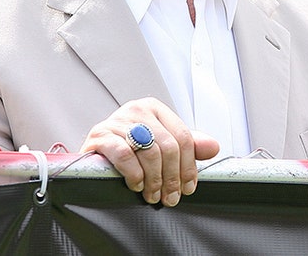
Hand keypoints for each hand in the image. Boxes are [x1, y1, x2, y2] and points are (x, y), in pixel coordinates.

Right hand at [80, 98, 220, 205]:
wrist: (93, 153)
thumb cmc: (130, 148)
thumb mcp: (161, 144)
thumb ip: (187, 146)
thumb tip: (213, 148)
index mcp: (155, 109)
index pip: (182, 137)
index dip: (188, 166)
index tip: (188, 187)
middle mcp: (137, 110)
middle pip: (168, 146)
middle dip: (172, 177)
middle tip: (170, 197)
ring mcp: (117, 121)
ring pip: (149, 152)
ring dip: (154, 180)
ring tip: (154, 195)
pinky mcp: (100, 135)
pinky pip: (124, 154)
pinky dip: (134, 173)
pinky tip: (137, 185)